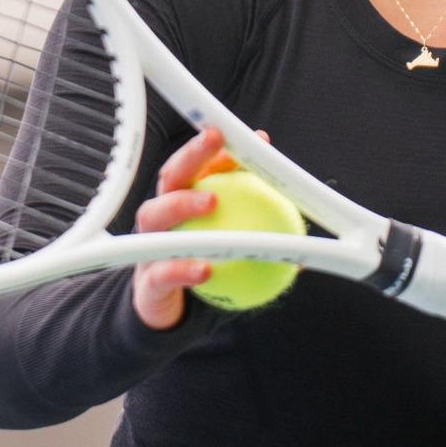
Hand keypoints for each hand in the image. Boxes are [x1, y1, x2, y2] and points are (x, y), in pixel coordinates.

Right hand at [129, 126, 262, 330]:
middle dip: (193, 153)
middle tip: (217, 141)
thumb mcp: (227, 249)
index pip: (202, 165)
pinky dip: (182, 268)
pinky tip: (205, 270)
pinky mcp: (147, 280)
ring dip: (182, 203)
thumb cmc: (200, 267)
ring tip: (211, 201)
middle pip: (172, 175)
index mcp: (182, 201)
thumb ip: (256, 237)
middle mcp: (162, 215)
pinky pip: (162, 271)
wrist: (163, 307)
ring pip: (154, 214)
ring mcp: (150, 244)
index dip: (225, 148)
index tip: (256, 139)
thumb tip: (299, 237)